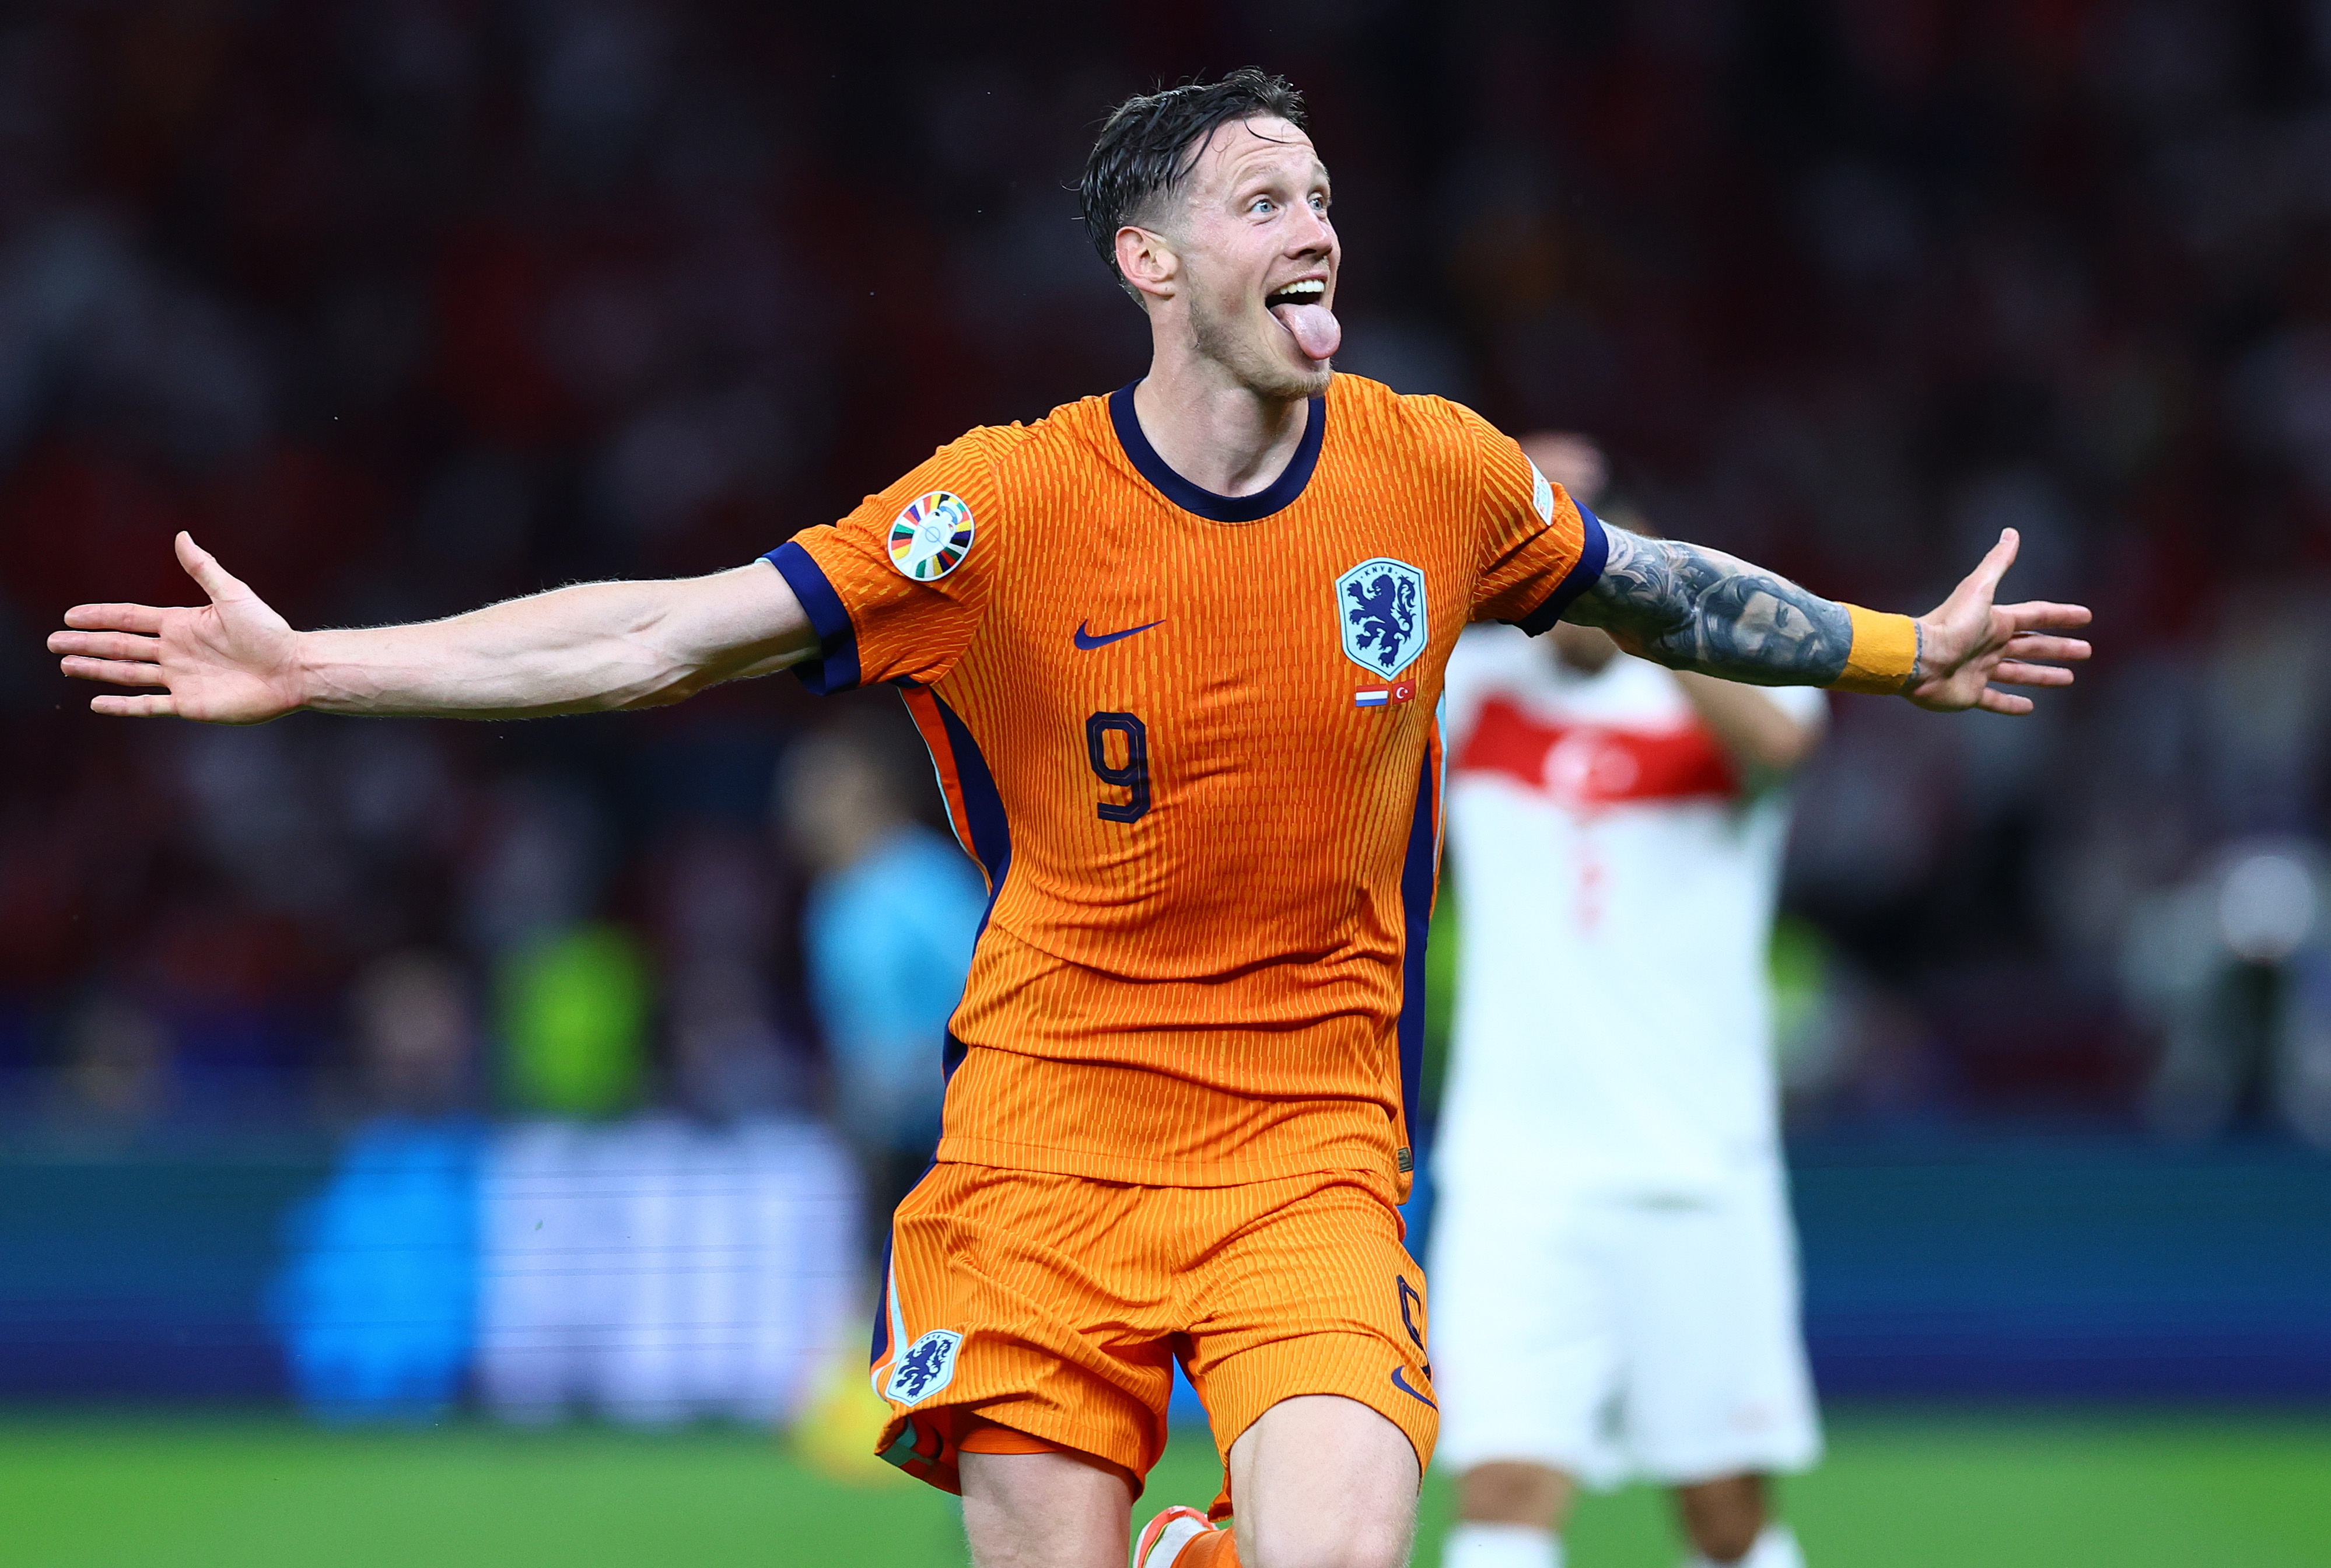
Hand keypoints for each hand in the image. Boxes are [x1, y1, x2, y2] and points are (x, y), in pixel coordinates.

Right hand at [49, 532, 305, 721]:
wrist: (293, 669)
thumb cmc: (269, 631)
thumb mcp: (233, 595)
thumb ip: (203, 569)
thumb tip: (181, 535)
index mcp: (182, 625)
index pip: (130, 618)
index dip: (100, 617)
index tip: (70, 615)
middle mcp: (176, 651)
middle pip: (120, 647)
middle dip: (86, 645)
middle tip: (53, 643)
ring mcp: (180, 679)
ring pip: (127, 674)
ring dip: (96, 670)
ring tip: (67, 665)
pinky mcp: (189, 705)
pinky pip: (148, 706)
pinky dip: (123, 706)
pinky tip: (97, 703)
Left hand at [1908, 529, 2091, 714]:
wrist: (1919, 658)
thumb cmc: (1949, 624)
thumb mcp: (1978, 589)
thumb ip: (1997, 563)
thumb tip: (2011, 532)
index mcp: (1995, 622)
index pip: (2036, 615)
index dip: (2061, 615)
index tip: (2086, 616)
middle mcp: (1989, 645)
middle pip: (2032, 645)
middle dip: (2059, 648)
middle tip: (2086, 651)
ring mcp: (1980, 670)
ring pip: (2019, 673)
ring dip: (2043, 675)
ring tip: (2068, 678)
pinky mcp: (1969, 694)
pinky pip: (1994, 700)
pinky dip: (2011, 705)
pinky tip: (2030, 707)